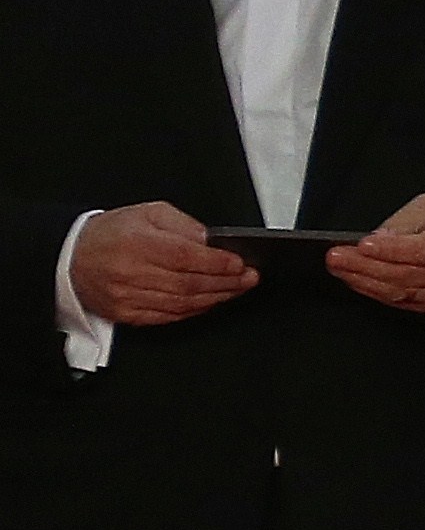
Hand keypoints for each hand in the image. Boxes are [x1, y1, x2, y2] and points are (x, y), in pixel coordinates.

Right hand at [68, 204, 251, 328]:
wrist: (71, 256)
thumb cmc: (112, 232)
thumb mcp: (149, 212)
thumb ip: (184, 224)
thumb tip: (212, 241)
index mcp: (137, 243)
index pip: (186, 257)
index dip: (218, 263)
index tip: (241, 264)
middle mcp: (131, 272)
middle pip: (189, 283)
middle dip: (226, 282)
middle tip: (249, 278)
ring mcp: (127, 297)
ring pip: (182, 303)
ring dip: (216, 298)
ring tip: (236, 289)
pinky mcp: (126, 313)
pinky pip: (168, 317)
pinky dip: (194, 311)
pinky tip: (211, 302)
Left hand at [328, 194, 424, 318]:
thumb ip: (406, 221)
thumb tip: (377, 239)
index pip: (422, 250)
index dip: (389, 250)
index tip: (361, 244)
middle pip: (405, 274)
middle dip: (364, 266)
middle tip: (336, 257)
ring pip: (400, 291)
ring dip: (364, 281)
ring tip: (340, 268)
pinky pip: (401, 302)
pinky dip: (375, 292)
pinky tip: (358, 281)